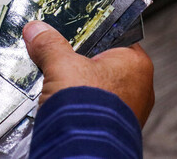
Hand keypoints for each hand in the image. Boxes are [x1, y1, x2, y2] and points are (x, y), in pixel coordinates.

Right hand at [23, 21, 153, 126]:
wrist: (84, 151)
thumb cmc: (87, 108)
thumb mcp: (61, 65)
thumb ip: (49, 45)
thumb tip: (37, 30)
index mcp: (135, 64)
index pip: (112, 36)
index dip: (88, 32)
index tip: (69, 30)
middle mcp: (138, 87)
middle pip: (100, 62)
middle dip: (76, 61)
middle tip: (57, 57)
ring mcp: (126, 110)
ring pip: (94, 86)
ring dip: (74, 85)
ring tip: (54, 82)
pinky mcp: (112, 127)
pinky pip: (91, 107)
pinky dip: (75, 104)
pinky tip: (59, 103)